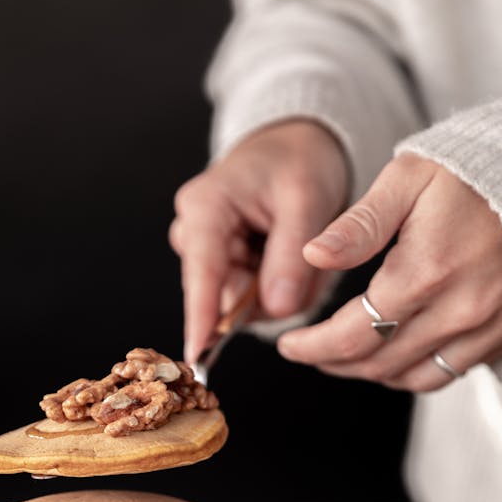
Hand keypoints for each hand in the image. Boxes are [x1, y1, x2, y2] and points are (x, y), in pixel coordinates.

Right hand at [169, 120, 348, 361]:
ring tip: (296, 246)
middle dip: (266, 290)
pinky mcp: (222, 268)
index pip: (202, 271)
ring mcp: (206, 253)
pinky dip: (278, 286)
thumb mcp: (306, 200)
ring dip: (277, 288)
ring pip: (240, 301)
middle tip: (301, 256)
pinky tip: (286, 257)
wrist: (297, 148)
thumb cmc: (298, 161)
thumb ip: (291, 256)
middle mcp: (195, 232)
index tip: (197, 353)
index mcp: (206, 207)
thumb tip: (277, 308)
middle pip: (221, 294)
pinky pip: (251, 298)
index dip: (200, 315)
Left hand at [278, 154, 501, 389]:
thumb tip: (312, 255)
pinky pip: (451, 373)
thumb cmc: (478, 170)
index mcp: (424, 271)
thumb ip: (359, 224)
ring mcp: (488, 327)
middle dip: (333, 362)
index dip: (312, 347)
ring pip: (412, 378)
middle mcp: (459, 310)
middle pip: (377, 363)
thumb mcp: (410, 178)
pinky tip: (394, 353)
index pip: (351, 335)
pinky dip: (413, 372)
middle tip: (310, 350)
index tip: (290, 345)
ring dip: (371, 373)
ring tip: (345, 356)